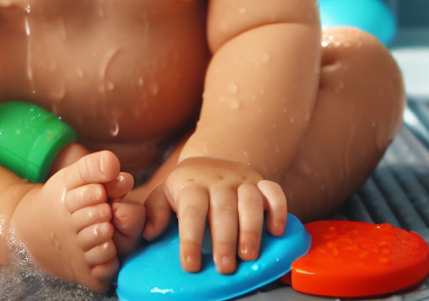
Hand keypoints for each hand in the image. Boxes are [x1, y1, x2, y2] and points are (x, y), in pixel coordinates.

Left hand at [143, 157, 285, 273]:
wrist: (211, 160)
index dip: (191, 238)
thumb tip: (149, 232)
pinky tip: (277, 230)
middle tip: (224, 267)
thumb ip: (155, 211)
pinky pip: (274, 191)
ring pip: (250, 200)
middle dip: (224, 239)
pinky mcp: (261, 182)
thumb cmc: (186, 188)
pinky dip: (279, 209)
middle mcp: (218, 180)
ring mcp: (242, 180)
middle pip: (223, 208)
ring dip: (251, 228)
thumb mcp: (165, 193)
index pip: (191, 210)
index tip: (191, 265)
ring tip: (249, 255)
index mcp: (192, 184)